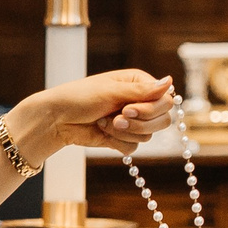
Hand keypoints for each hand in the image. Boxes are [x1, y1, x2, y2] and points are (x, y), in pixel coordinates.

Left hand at [11, 70, 176, 160]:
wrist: (57, 119)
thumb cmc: (80, 97)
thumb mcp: (111, 91)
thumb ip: (142, 91)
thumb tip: (170, 80)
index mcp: (140, 84)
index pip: (166, 100)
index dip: (151, 109)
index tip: (127, 109)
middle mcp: (139, 101)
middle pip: (163, 120)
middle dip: (139, 123)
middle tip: (118, 118)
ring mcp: (132, 121)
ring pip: (148, 135)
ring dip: (124, 132)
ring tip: (104, 122)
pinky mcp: (123, 138)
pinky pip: (134, 147)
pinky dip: (117, 142)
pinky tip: (101, 131)